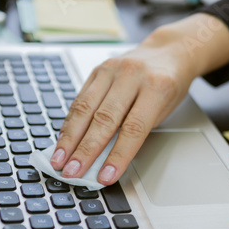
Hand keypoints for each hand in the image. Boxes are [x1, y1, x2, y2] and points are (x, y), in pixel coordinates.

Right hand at [49, 13, 228, 184]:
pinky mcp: (98, 69)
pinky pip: (80, 98)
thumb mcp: (164, 109)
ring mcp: (112, 70)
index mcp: (157, 87)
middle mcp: (132, 75)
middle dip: (86, 150)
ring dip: (70, 138)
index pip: (134, 128)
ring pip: (86, 108)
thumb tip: (106, 158)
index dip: (117, 155)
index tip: (105, 177)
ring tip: (59, 160)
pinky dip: (70, 122)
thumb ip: (137, 130)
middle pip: (104, 119)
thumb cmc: (169, 85)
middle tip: (73, 172)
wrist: (168, 51)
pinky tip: (62, 139)